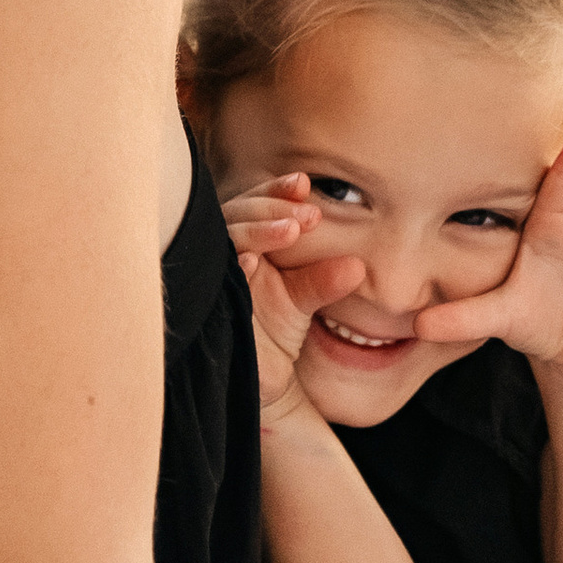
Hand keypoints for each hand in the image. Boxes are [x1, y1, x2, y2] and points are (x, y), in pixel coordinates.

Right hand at [222, 174, 361, 426]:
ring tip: (290, 230)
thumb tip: (357, 267)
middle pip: (236, 215)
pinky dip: (231, 268)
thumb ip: (324, 281)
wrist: (255, 378)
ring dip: (257, 231)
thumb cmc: (273, 329)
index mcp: (246, 242)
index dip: (276, 191)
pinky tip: (249, 262)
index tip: (304, 184)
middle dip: (272, 209)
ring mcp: (211, 278)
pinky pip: (210, 282)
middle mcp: (223, 255)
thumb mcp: (304, 300)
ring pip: (223, 240)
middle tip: (309, 215)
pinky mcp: (204, 305)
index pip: (255, 204)